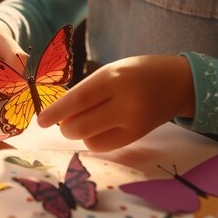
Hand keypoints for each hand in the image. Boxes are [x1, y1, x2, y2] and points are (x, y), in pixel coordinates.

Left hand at [37, 55, 194, 151]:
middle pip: (80, 126)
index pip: (78, 100)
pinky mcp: (136, 138)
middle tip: (64, 119)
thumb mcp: (111, 71)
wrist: (177, 83)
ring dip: (79, 132)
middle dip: (64, 125)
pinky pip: (102, 146)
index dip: (55, 112)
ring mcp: (132, 124)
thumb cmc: (137, 72)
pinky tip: (99, 127)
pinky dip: (93, 139)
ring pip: (89, 139)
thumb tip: (59, 115)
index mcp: (114, 79)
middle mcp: (124, 103)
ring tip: (90, 117)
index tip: (40, 121)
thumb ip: (87, 91)